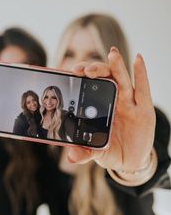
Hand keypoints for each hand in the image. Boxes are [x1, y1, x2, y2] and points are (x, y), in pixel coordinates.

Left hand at [67, 47, 155, 171]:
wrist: (130, 161)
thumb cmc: (110, 150)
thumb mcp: (97, 152)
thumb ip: (85, 152)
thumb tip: (72, 157)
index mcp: (98, 107)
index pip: (89, 85)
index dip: (81, 77)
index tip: (70, 71)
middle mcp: (112, 100)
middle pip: (104, 78)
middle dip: (94, 70)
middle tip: (83, 70)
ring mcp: (128, 103)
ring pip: (121, 79)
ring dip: (116, 65)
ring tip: (112, 53)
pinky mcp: (143, 109)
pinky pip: (142, 89)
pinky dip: (141, 73)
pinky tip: (138, 59)